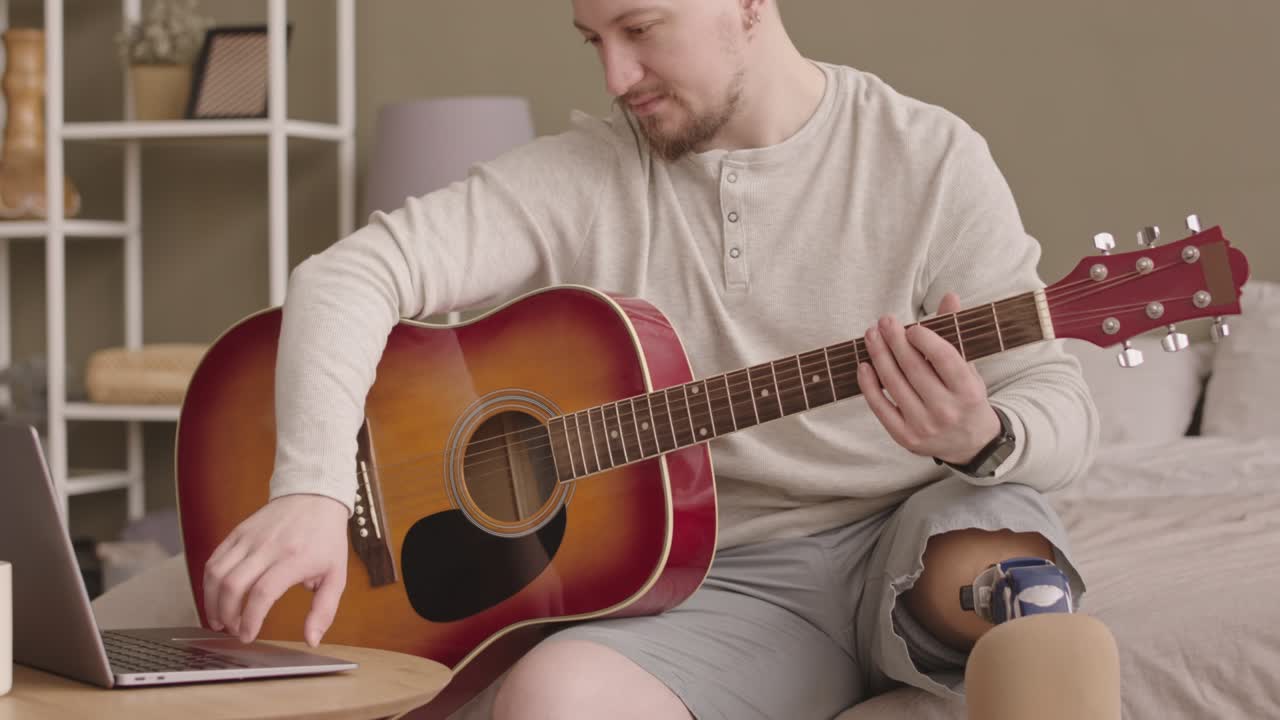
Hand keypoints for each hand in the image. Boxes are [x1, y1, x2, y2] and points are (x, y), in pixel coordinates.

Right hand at [202, 493, 348, 646]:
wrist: (315, 496)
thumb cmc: (326, 538)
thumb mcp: (336, 575)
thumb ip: (324, 610)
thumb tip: (312, 639)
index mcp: (295, 559)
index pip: (263, 592)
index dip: (250, 618)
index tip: (247, 635)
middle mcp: (268, 547)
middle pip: (233, 585)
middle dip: (227, 615)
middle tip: (233, 630)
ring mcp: (250, 538)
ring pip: (217, 573)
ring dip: (212, 602)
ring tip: (220, 620)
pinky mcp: (238, 532)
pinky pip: (214, 559)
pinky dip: (209, 582)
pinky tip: (216, 597)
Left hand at [858, 292, 1000, 464]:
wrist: (972, 444)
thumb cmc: (967, 398)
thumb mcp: (969, 368)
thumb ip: (955, 334)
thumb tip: (949, 296)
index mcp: (968, 391)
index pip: (944, 359)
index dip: (925, 339)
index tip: (911, 326)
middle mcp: (947, 410)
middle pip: (914, 369)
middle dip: (895, 341)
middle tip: (884, 321)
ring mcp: (924, 426)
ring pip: (894, 385)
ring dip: (879, 356)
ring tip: (871, 334)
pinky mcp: (906, 438)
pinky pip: (881, 408)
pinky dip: (869, 386)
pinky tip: (863, 365)